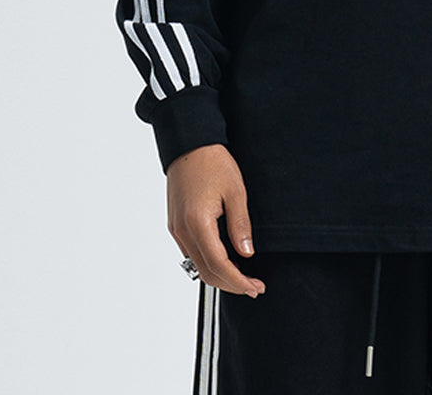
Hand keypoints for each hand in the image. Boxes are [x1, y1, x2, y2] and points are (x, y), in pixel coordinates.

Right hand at [167, 143, 265, 296]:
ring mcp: (176, 229)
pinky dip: (208, 262)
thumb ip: (240, 225)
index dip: (238, 281)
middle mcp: (183, 230)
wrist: (189, 144)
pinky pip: (191, 253)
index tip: (255, 287)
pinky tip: (225, 259)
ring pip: (197, 266)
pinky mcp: (175, 224)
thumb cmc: (213, 162)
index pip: (219, 265)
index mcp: (198, 222)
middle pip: (206, 272)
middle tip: (253, 287)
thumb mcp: (236, 191)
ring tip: (243, 276)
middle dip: (231, 284)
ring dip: (219, 276)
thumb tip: (247, 254)